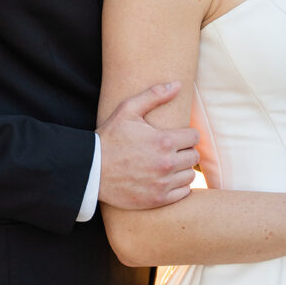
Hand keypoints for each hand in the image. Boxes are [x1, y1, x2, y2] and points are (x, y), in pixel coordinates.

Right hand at [97, 82, 200, 209]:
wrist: (91, 170)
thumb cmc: (110, 137)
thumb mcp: (128, 110)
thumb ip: (154, 95)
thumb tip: (178, 85)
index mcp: (163, 141)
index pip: (194, 137)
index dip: (187, 134)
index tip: (178, 135)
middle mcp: (166, 164)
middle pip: (194, 156)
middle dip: (186, 150)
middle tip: (174, 149)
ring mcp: (162, 184)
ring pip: (190, 175)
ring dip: (183, 168)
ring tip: (170, 163)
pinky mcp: (157, 200)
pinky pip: (183, 193)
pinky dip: (179, 186)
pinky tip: (167, 178)